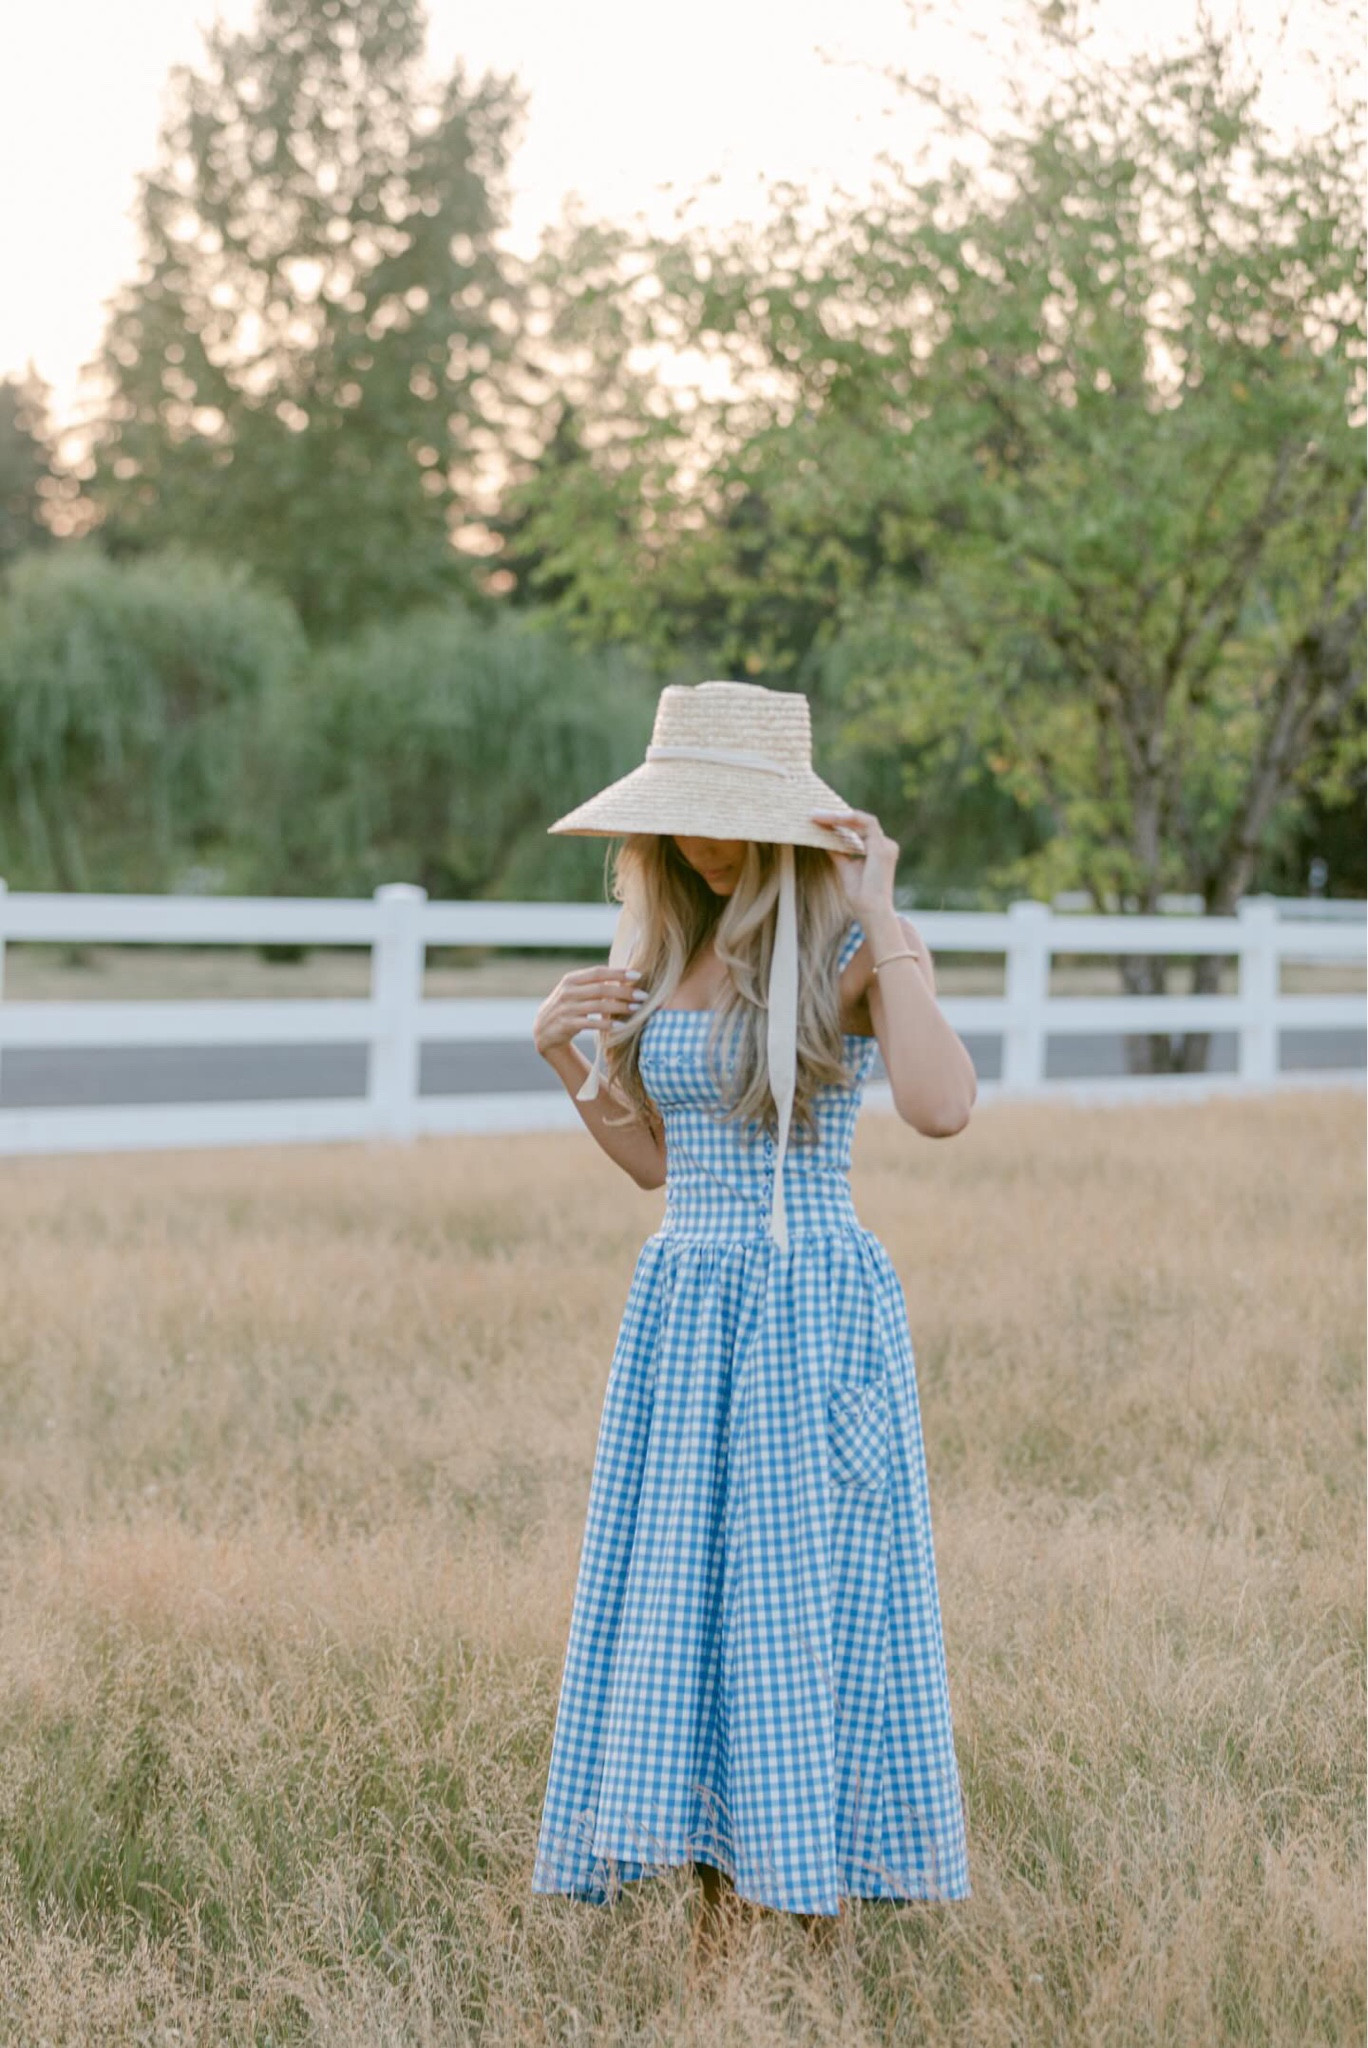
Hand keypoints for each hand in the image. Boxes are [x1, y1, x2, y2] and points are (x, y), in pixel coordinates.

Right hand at [533, 967, 645, 1057]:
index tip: (638, 975)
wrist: (544, 1030)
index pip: (598, 972)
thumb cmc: (568, 1007)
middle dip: (624, 992)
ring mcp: (566, 1008)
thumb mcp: (575, 991)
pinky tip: (622, 1026)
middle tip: (643, 996)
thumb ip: (594, 983)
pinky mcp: (567, 1024)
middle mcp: (568, 992)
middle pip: (601, 989)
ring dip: (620, 1007)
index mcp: (571, 979)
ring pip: (598, 1005)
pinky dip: (607, 1024)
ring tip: (637, 1009)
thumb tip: (625, 976)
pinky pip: (591, 1023)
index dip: (618, 973)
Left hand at [810, 808, 899, 923]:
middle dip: (836, 816)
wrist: (872, 911)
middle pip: (859, 822)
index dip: (841, 821)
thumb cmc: (861, 895)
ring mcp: (886, 845)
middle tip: (814, 814)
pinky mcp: (882, 848)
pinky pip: (865, 824)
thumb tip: (824, 839)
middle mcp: (885, 845)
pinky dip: (848, 819)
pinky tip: (831, 819)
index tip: (820, 818)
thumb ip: (838, 852)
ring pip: (862, 820)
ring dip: (839, 816)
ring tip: (818, 816)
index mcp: (878, 850)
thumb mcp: (845, 868)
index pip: (859, 828)